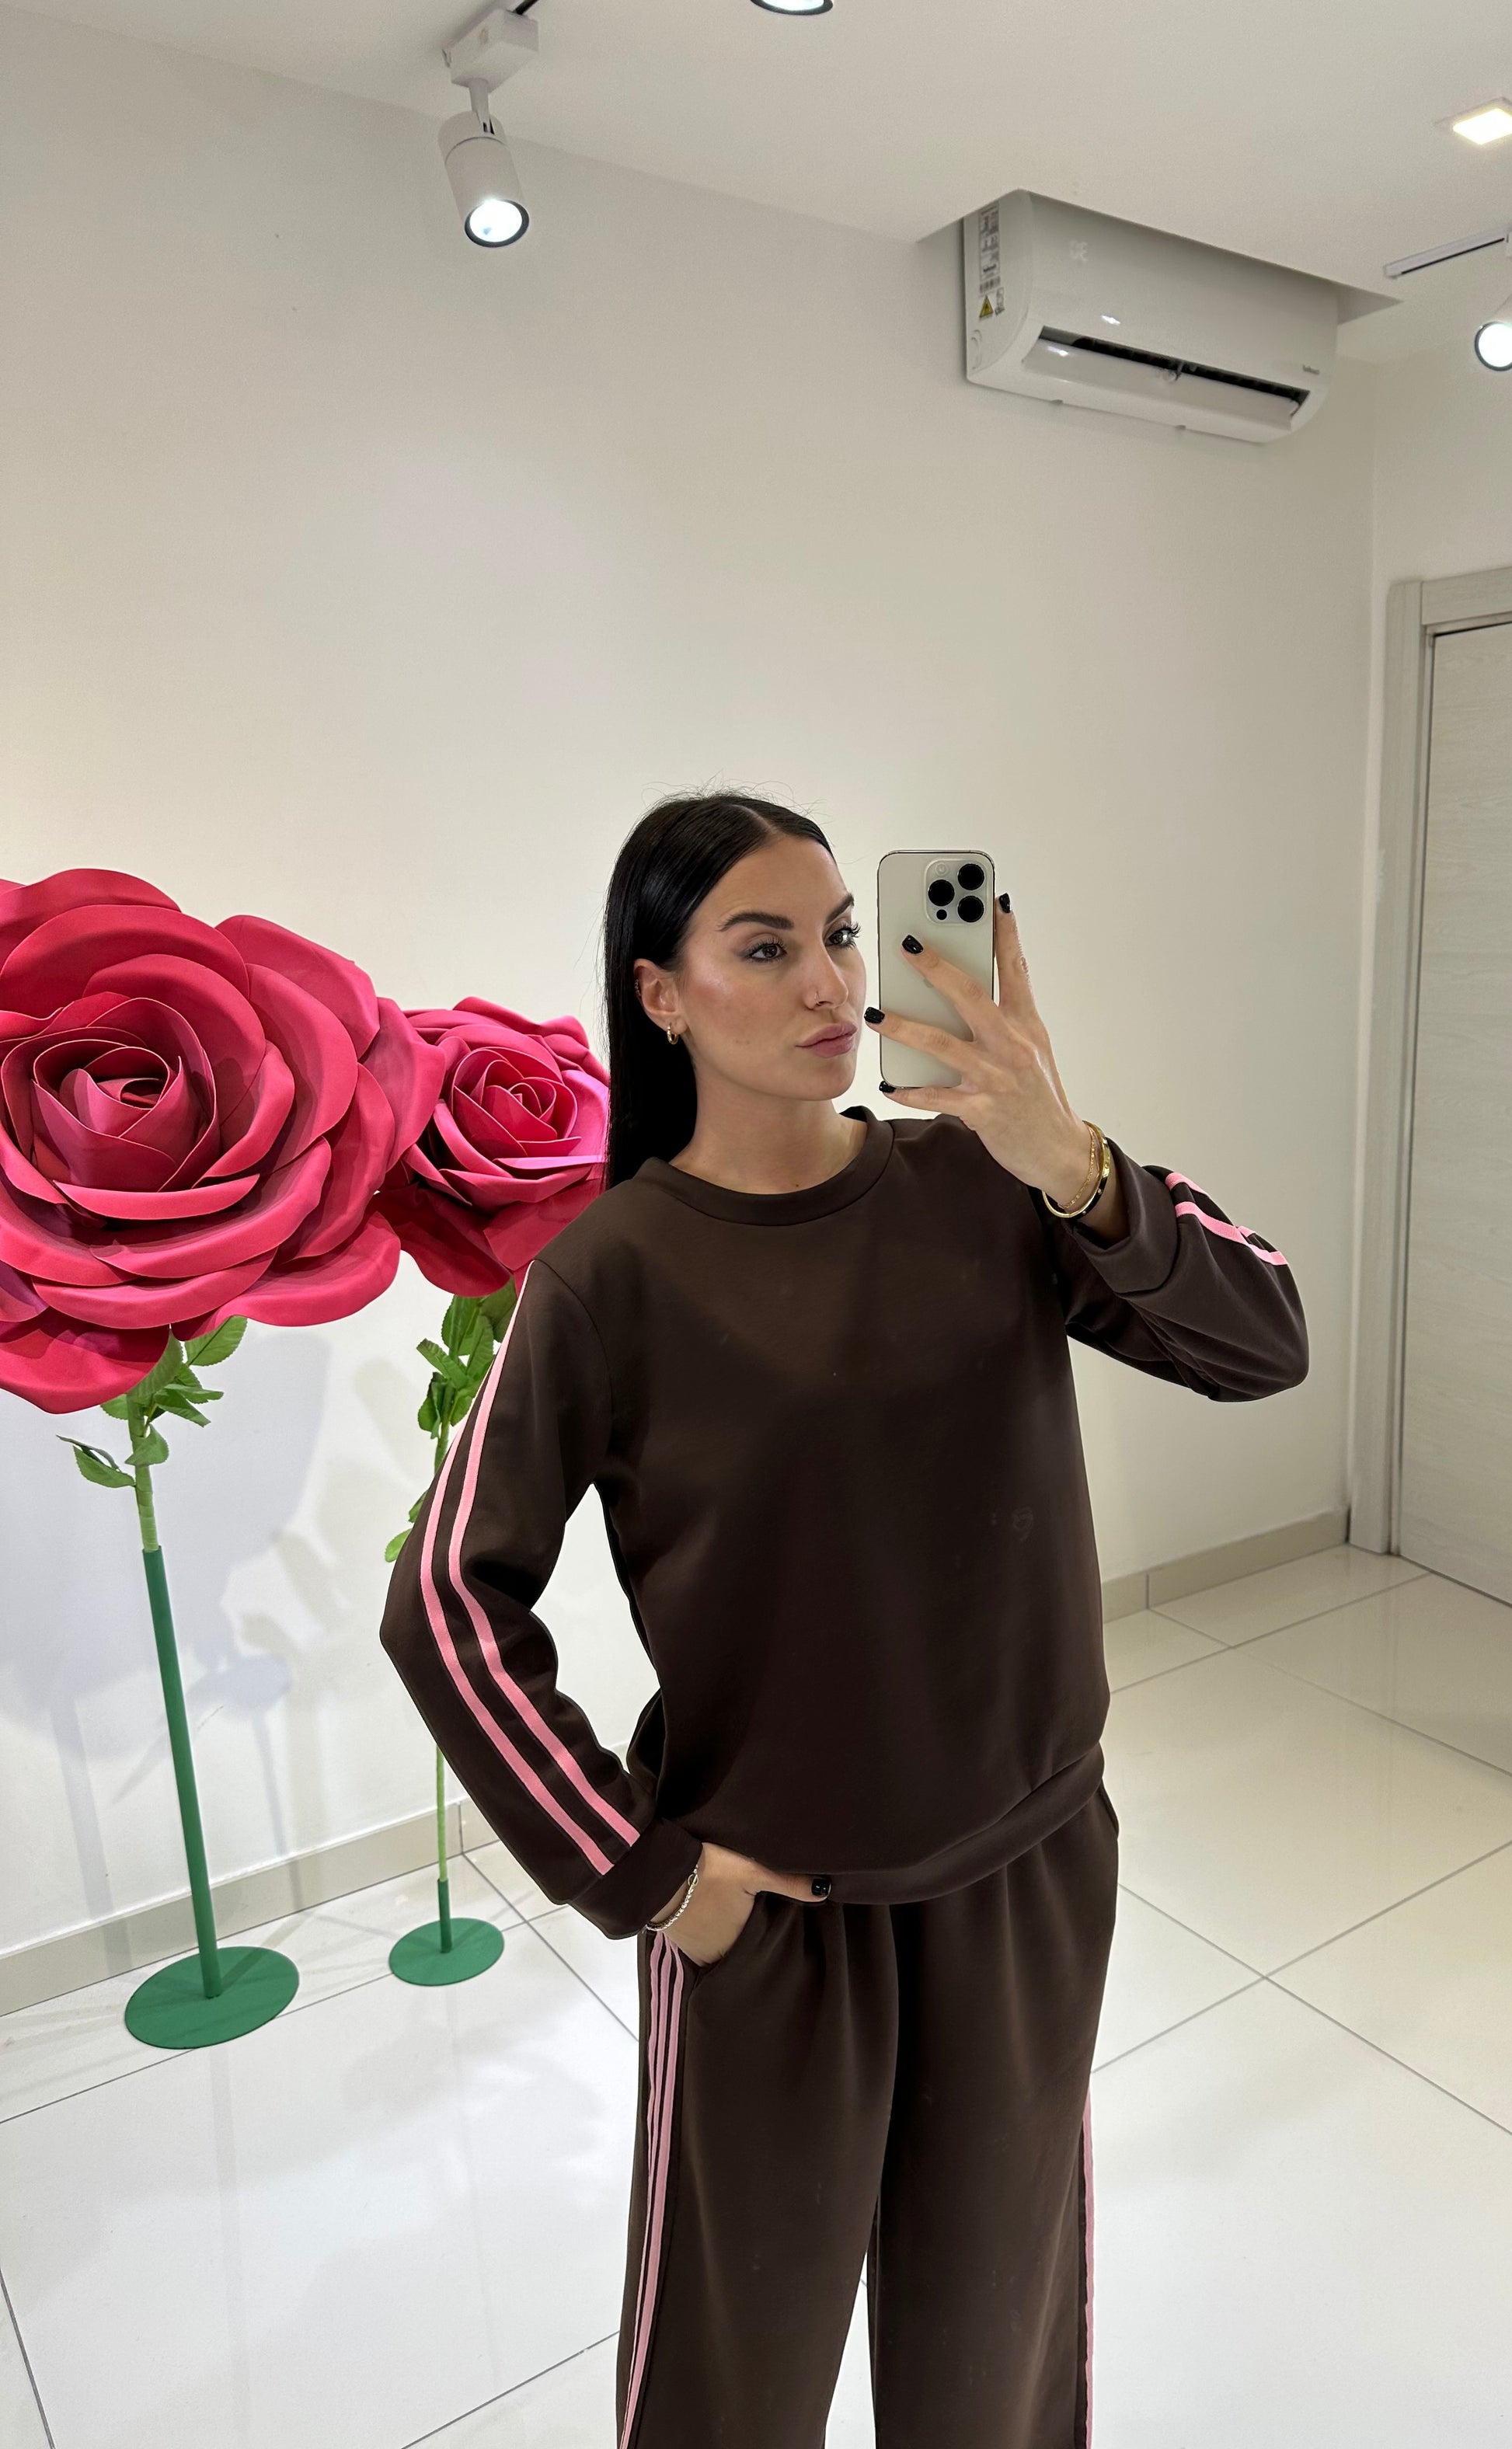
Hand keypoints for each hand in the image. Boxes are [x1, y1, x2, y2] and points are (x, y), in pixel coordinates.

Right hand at [649, 1841, 825, 1966]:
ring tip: (740, 1916)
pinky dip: (712, 1934)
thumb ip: (789, 1883)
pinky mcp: (681, 1942)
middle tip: (764, 1918)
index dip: (775, 1936)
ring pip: (725, 1947)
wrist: (659, 1870)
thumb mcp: (752, 1871)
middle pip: (746, 1948)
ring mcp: (697, 1952)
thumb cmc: (709, 1872)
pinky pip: (705, 1943)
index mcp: (742, 1944)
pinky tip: (716, 1917)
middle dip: (755, 1937)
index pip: (767, 1946)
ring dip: (732, 1936)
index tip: (784, 1924)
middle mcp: (720, 1956)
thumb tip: (825, 1891)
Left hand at [867, 900, 1096, 1208]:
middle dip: (936, 967)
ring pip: (943, 1044)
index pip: (1016, 969)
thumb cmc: (1039, 1096)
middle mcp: (1013, 1045)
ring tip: (875, 1014)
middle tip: (906, 944)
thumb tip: (981, 980)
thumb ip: (1009, 1015)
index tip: (994, 900)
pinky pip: (939, 1098)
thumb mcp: (1034, 1047)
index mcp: (1027, 1024)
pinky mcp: (984, 1111)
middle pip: (971, 995)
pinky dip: (911, 1093)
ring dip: (905, 1027)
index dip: (1006, 933)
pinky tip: (889, 1086)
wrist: (1058, 1150)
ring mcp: (998, 1078)